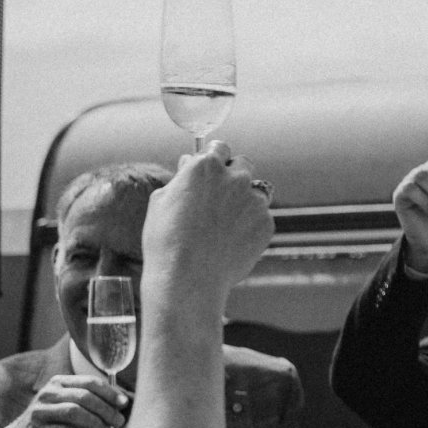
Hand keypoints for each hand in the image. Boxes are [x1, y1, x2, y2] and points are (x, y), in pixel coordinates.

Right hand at [0, 374, 130, 427]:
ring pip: (75, 412)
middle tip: (119, 421)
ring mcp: (40, 410)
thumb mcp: (69, 404)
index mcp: (59, 382)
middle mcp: (48, 393)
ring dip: (96, 422)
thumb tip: (124, 402)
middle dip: (106, 410)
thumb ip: (92, 401)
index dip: (110, 393)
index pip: (89, 382)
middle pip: (84, 397)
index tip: (124, 403)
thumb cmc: (55, 420)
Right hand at [141, 142, 276, 301]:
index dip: (214, 159)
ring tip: (223, 225)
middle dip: (233, 175)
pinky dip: (250, 225)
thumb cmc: (166, 241)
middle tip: (219, 196)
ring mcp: (255, 201)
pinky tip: (230, 242)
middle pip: (243, 164)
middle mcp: (235, 178)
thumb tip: (190, 163)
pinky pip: (260, 217)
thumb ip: (182, 178)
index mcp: (206, 167)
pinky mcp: (267, 224)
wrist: (188, 279)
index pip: (219, 148)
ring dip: (244, 200)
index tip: (211, 169)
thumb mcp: (161, 201)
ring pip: (255, 192)